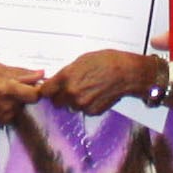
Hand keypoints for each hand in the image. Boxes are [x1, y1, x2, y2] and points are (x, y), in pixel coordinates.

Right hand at [0, 64, 49, 122]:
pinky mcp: (3, 120)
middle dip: (30, 91)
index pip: (35, 94)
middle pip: (32, 100)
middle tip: (20, 84)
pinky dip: (14, 104)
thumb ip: (21, 73)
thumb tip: (41, 74)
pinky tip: (2, 98)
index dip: (39, 87)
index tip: (37, 81)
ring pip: (24, 105)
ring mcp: (5, 114)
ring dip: (20, 97)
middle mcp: (7, 104)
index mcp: (6, 88)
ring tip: (6, 90)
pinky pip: (17, 111)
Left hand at [45, 50, 164, 113]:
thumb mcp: (81, 61)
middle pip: (56, 102)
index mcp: (65, 78)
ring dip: (74, 101)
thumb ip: (66, 73)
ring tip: (88, 89)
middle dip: (60, 96)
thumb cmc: (106, 62)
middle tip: (70, 89)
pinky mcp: (92, 111)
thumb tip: (57, 80)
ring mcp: (82, 104)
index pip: (45, 91)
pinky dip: (87, 105)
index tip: (50, 89)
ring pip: (70, 107)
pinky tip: (96, 95)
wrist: (126, 73)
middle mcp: (71, 93)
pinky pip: (84, 110)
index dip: (47, 90)